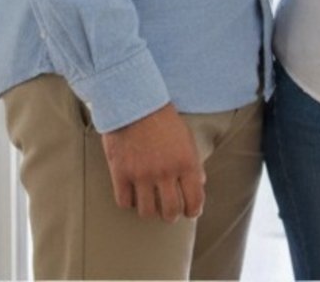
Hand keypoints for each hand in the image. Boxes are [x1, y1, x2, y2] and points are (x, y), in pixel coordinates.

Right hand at [101, 102, 202, 220]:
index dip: (193, 211)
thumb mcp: (187, 139)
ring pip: (147, 211)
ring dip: (150, 212)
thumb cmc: (164, 121)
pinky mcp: (120, 174)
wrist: (136, 105)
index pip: (194, 199)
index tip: (190, 213)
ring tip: (150, 207)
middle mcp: (165, 172)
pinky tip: (133, 196)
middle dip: (171, 216)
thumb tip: (198, 184)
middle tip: (169, 214)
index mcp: (186, 163)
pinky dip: (129, 203)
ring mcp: (142, 175)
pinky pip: (125, 202)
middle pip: (170, 211)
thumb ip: (193, 164)